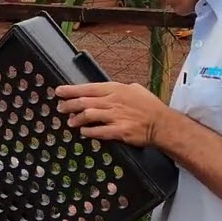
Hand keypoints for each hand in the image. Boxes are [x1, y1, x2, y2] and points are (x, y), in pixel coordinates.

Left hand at [54, 81, 169, 146]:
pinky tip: (84, 132)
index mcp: (116, 89)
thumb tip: (104, 90)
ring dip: (77, 119)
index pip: (88, 88)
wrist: (162, 123)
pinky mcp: (119, 131)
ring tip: (70, 122)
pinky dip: (88, 132)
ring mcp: (116, 116)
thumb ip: (118, 89)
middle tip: (60, 108)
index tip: (59, 91)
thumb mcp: (134, 89)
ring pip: (89, 116)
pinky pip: (99, 132)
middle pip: (85, 102)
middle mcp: (114, 101)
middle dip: (69, 105)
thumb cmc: (149, 106)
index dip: (71, 90)